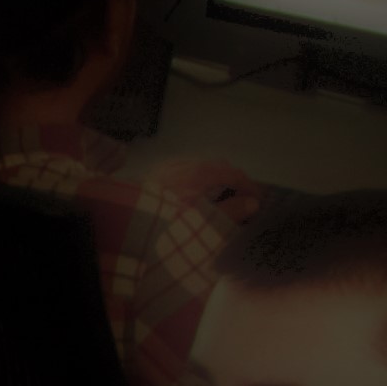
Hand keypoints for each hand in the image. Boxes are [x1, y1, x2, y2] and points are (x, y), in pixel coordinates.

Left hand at [149, 156, 264, 224]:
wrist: (128, 222)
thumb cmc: (169, 222)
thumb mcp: (205, 221)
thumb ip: (231, 211)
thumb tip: (252, 203)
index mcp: (199, 172)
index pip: (233, 173)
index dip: (249, 187)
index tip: (258, 201)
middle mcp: (184, 163)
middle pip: (217, 167)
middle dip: (232, 182)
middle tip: (241, 200)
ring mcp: (166, 167)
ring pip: (199, 167)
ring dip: (213, 181)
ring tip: (219, 200)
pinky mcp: (153, 174)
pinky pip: (182, 171)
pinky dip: (196, 181)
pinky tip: (194, 196)